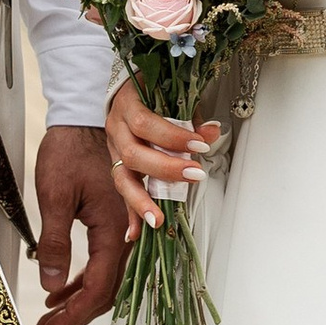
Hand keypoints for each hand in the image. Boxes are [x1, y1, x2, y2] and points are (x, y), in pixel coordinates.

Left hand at [34, 124, 129, 324]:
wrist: (84, 119)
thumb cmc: (70, 150)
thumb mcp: (54, 197)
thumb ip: (56, 242)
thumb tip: (52, 283)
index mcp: (114, 230)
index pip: (97, 289)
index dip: (72, 317)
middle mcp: (125, 234)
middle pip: (105, 292)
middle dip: (74, 317)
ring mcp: (121, 230)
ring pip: (104, 280)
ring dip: (77, 302)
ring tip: (49, 317)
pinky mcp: (112, 223)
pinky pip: (102, 262)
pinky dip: (81, 280)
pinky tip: (60, 288)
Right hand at [103, 77, 220, 236]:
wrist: (126, 91)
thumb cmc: (150, 90)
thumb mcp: (170, 94)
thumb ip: (189, 116)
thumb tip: (211, 132)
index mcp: (127, 106)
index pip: (146, 124)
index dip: (172, 136)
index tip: (200, 143)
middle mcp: (116, 130)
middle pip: (133, 155)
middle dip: (166, 168)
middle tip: (194, 174)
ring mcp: (114, 150)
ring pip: (122, 179)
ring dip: (142, 201)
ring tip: (157, 220)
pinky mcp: (118, 166)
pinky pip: (123, 192)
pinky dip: (131, 214)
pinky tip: (135, 234)